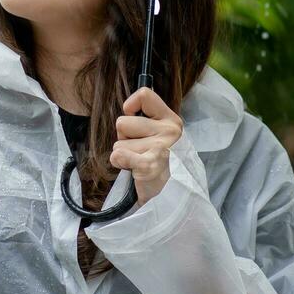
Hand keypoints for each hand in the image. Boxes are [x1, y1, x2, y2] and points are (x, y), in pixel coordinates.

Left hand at [110, 86, 184, 206]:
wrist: (175, 198)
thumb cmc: (165, 165)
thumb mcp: (165, 137)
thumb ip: (150, 121)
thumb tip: (128, 108)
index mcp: (171, 121)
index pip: (144, 95)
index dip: (130, 106)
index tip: (132, 117)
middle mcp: (168, 132)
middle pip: (122, 122)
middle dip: (124, 138)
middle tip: (139, 151)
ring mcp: (160, 148)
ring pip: (118, 143)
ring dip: (124, 155)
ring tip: (140, 164)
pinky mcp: (148, 166)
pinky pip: (118, 155)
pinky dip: (119, 162)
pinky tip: (132, 169)